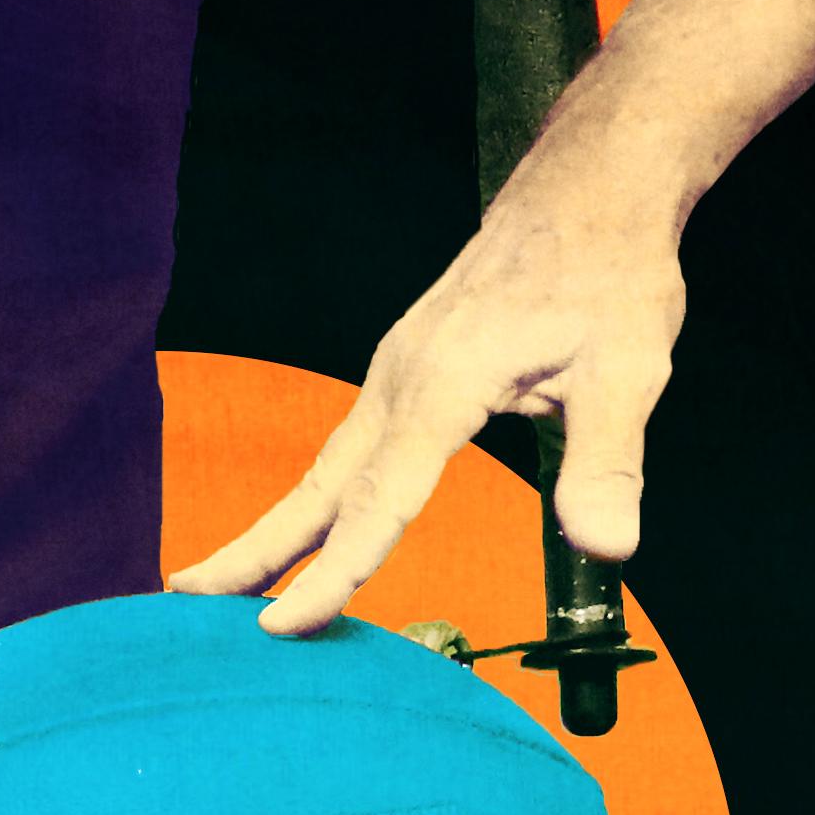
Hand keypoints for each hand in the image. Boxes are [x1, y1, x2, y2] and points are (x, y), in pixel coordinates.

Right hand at [168, 142, 688, 633]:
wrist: (590, 187)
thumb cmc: (610, 273)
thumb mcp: (629, 370)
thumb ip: (606, 464)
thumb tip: (607, 550)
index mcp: (444, 384)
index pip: (378, 501)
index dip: (332, 572)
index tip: (281, 627)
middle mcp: (401, 379)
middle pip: (317, 486)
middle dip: (253, 551)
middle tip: (186, 602)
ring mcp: (398, 373)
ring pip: (326, 468)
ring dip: (275, 529)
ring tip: (222, 581)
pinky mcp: (409, 369)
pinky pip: (350, 447)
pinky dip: (318, 498)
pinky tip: (312, 526)